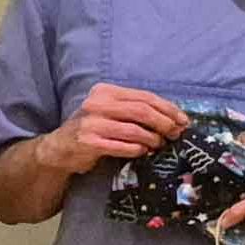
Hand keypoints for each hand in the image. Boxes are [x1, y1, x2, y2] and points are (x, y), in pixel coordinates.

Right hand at [43, 84, 185, 173]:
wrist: (61, 147)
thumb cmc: (94, 128)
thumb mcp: (112, 112)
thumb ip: (137, 111)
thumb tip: (175, 119)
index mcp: (106, 92)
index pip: (144, 97)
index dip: (168, 109)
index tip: (184, 120)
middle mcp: (97, 104)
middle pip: (142, 111)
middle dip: (164, 123)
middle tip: (176, 134)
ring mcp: (91, 123)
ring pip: (134, 130)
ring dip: (153, 139)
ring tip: (159, 144)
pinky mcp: (88, 142)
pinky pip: (123, 146)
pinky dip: (138, 150)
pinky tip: (143, 152)